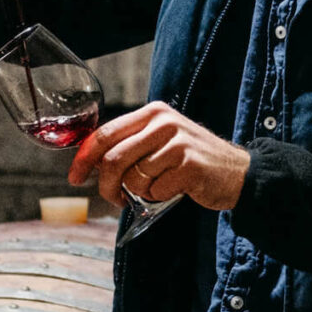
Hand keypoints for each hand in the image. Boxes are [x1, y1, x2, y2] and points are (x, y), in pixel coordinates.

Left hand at [72, 102, 249, 213]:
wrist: (237, 172)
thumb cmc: (191, 161)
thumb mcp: (161, 141)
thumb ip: (131, 145)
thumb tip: (91, 164)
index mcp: (153, 113)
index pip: (105, 133)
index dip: (84, 157)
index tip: (74, 176)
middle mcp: (164, 122)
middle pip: (114, 158)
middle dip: (105, 185)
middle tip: (112, 198)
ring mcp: (178, 143)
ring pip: (134, 178)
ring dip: (140, 192)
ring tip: (159, 187)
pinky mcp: (189, 165)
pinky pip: (156, 190)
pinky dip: (159, 197)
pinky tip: (175, 189)